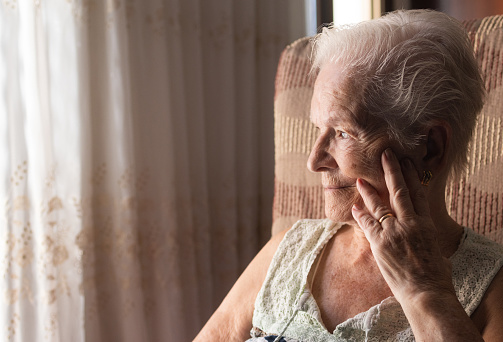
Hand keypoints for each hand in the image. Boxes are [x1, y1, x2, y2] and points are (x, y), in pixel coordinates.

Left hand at [351, 148, 453, 302]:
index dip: (411, 175)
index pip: (418, 193)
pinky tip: (355, 206)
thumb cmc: (435, 276)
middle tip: (385, 154)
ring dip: (369, 190)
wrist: (426, 292)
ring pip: (379, 204)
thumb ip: (424, 235)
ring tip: (360, 179)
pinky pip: (367, 223)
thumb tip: (419, 232)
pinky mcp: (380, 242)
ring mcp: (394, 231)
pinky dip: (360, 214)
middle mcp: (410, 223)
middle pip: (399, 190)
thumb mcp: (435, 249)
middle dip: (391, 170)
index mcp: (427, 223)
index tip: (406, 162)